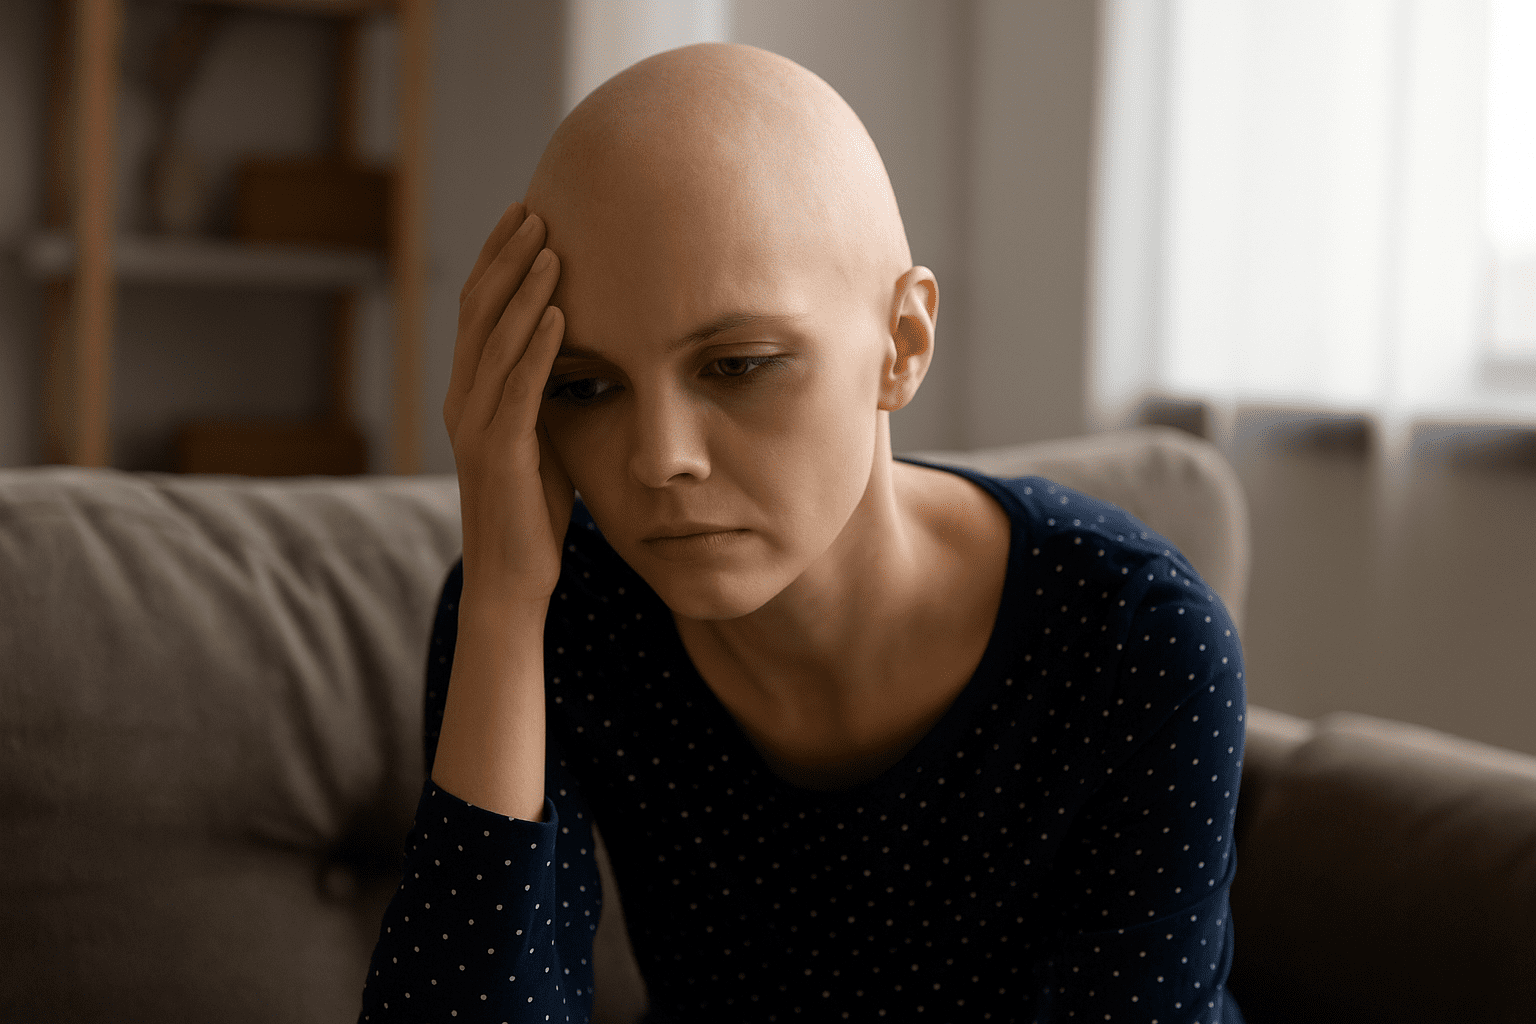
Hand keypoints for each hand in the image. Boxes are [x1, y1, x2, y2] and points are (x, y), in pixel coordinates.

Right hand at [443, 201, 572, 603]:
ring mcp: (475, 427)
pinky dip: (538, 347)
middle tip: (534, 212)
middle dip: (506, 259)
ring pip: (496, 342)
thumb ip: (541, 393)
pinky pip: (519, 389)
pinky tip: (559, 313)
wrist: (510, 578)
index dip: (496, 263)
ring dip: (525, 291)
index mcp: (468, 395)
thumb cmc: (530, 510)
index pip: (477, 313)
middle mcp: (462, 403)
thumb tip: (576, 350)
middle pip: (478, 314)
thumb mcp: (538, 437)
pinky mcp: (500, 453)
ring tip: (551, 247)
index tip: (523, 219)